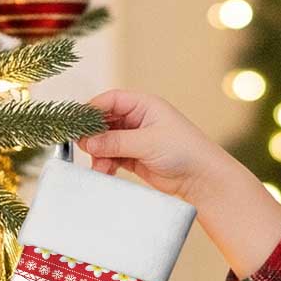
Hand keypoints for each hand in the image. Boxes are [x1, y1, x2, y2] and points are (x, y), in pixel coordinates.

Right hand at [76, 88, 228, 206]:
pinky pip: (113, 157)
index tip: (78, 124)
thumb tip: (88, 142)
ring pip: (107, 142)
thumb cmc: (184, 151)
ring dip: (99, 154)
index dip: (93, 110)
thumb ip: (116, 142)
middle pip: (105, 122)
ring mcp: (136, 139)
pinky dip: (106, 164)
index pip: (111, 101)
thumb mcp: (147, 142)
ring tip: (99, 167)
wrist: (202, 179)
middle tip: (84, 148)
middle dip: (94, 136)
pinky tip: (105, 172)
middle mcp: (138, 120)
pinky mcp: (136, 158)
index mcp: (144, 105)